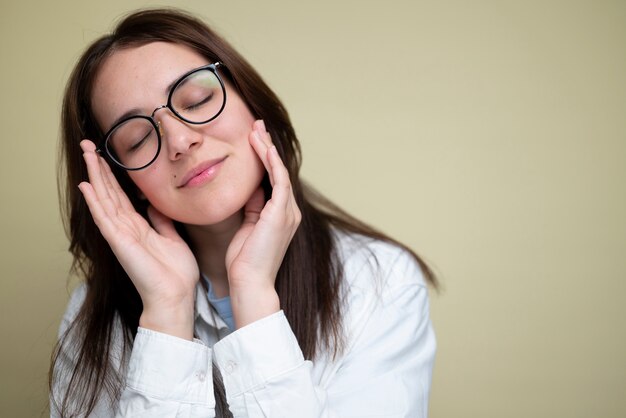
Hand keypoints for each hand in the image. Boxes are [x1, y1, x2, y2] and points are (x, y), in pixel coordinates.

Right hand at [78, 140, 197, 339]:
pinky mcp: (120, 242)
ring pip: (104, 199)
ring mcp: (120, 235)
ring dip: (95, 176)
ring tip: (86, 154)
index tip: (106, 156)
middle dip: (99, 168)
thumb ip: (162, 221)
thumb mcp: (172, 238)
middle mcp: (125, 228)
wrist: (176, 296)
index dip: (113, 176)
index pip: (122, 196)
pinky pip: (105, 218)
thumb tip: (155, 205)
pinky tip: (87, 185)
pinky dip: (95, 201)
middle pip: (108, 192)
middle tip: (88, 145)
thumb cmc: (176, 273)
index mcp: (138, 226)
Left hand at [225, 120, 301, 327]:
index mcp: (280, 215)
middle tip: (257, 125)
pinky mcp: (281, 213)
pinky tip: (263, 146)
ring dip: (268, 149)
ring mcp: (288, 212)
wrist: (250, 282)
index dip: (264, 158)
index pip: (273, 179)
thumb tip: (249, 188)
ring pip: (279, 171)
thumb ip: (251, 207)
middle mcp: (289, 211)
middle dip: (267, 146)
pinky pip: (279, 180)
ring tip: (257, 130)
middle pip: (278, 170)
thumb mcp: (246, 227)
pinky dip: (271, 162)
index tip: (254, 139)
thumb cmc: (244, 261)